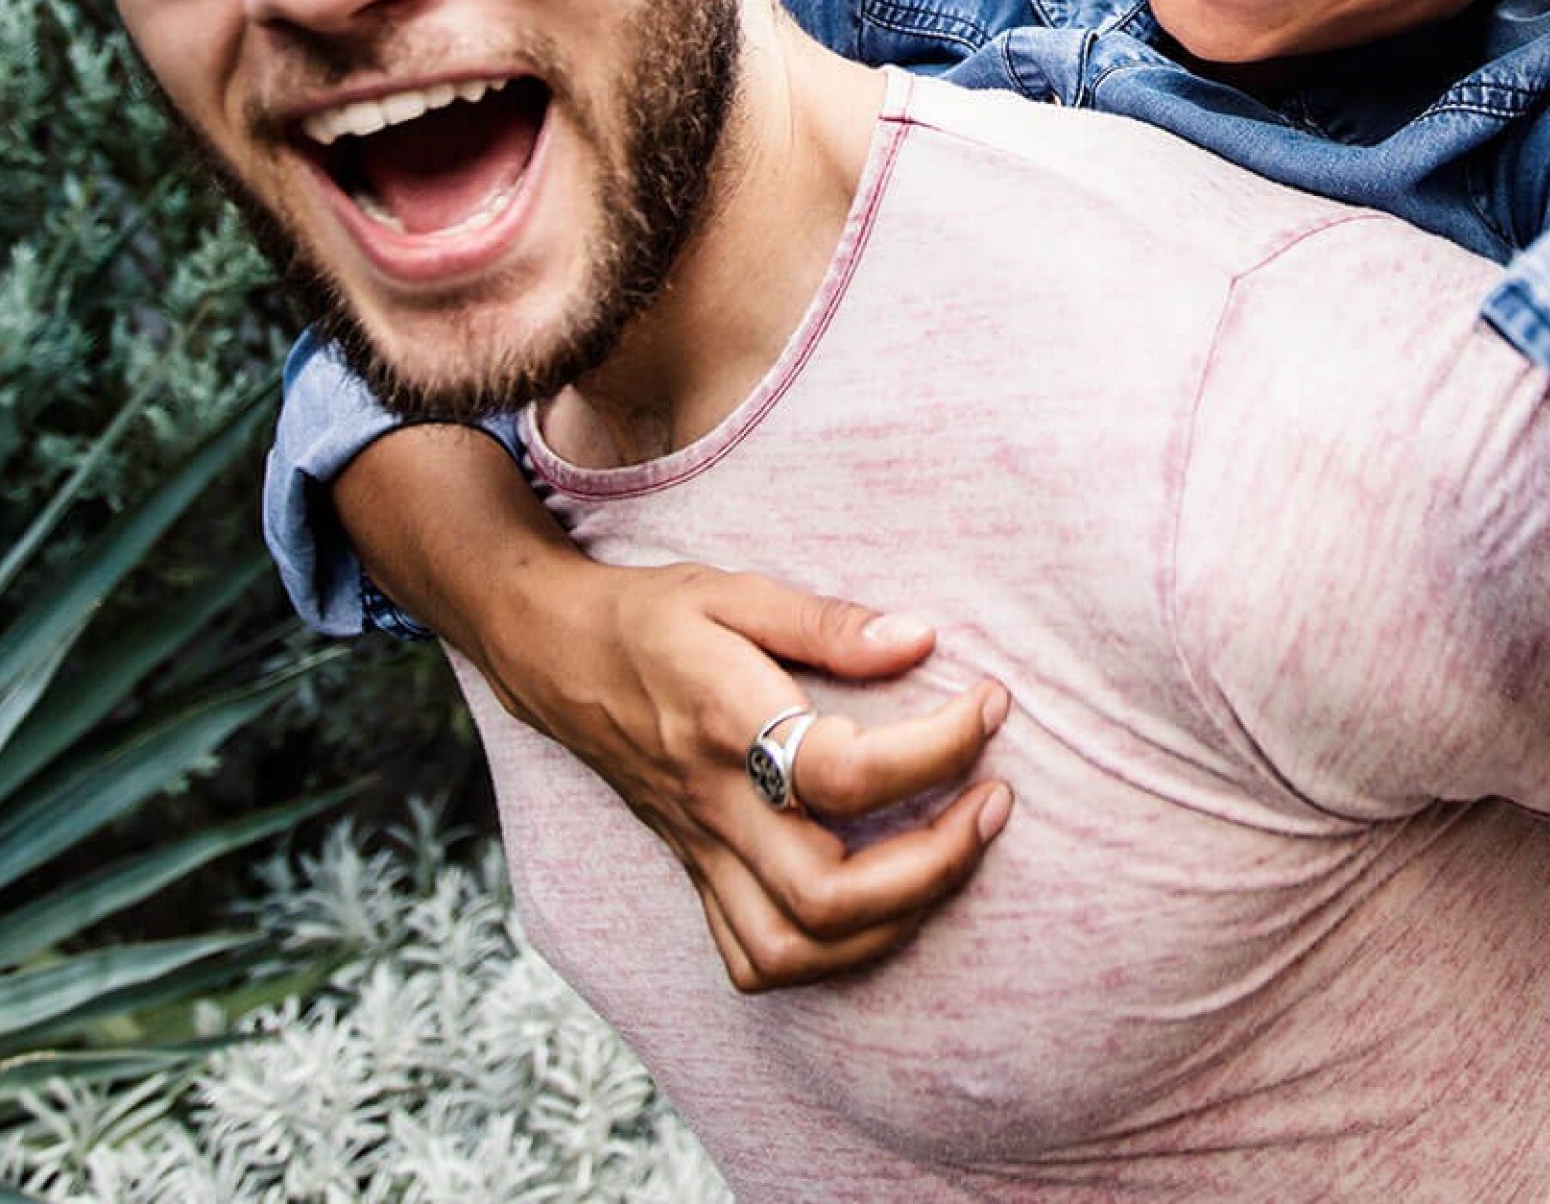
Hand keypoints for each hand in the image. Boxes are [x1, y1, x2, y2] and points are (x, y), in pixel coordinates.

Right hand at [462, 560, 1017, 992]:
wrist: (556, 654)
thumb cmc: (652, 618)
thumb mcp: (736, 591)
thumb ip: (830, 621)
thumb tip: (920, 640)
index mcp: (727, 727)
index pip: (848, 773)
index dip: (939, 747)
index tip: (989, 705)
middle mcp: (715, 806)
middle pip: (827, 894)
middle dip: (936, 864)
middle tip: (994, 802)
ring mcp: (702, 852)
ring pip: (793, 948)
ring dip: (892, 923)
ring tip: (953, 857)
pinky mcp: (696, 872)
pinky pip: (756, 958)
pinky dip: (829, 955)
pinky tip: (879, 907)